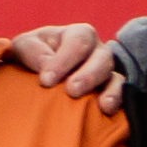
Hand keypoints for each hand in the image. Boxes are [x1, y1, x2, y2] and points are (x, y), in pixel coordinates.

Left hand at [6, 20, 123, 101]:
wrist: (40, 75)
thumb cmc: (33, 55)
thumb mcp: (25, 46)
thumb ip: (31, 52)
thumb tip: (45, 67)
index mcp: (78, 35)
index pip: (77, 43)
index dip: (63, 61)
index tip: (46, 80)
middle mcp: (97, 51)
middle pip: (101, 59)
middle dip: (87, 75)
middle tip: (72, 91)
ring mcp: (107, 72)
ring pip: (115, 77)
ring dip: (108, 91)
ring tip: (101, 106)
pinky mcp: (111, 91)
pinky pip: (122, 95)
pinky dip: (118, 102)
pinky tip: (108, 112)